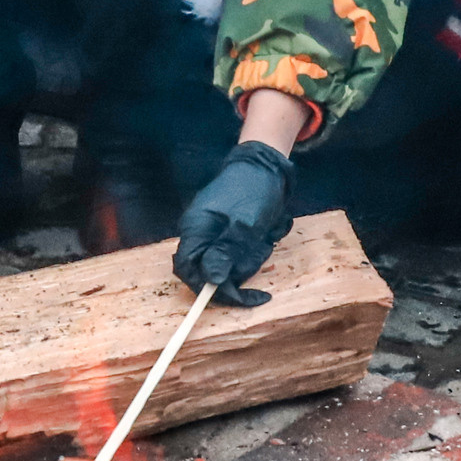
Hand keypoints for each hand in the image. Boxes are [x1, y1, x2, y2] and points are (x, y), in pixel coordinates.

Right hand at [172, 139, 293, 306]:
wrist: (266, 164)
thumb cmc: (254, 190)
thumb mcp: (245, 225)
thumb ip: (226, 253)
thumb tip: (212, 281)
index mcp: (196, 229)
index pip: (191, 272)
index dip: (213, 291)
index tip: (244, 297)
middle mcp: (200, 232)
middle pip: (214, 270)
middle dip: (243, 265)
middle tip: (263, 246)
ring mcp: (213, 230)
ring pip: (231, 261)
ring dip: (254, 253)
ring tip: (268, 231)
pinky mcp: (228, 228)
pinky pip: (240, 250)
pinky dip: (257, 244)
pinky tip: (269, 227)